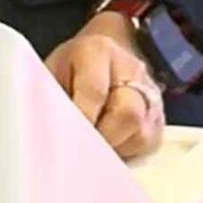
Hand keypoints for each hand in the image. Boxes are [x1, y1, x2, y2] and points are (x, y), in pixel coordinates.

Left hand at [45, 13, 166, 160]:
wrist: (110, 52)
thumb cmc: (73, 66)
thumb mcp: (53, 68)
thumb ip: (47, 94)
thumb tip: (42, 130)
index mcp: (98, 51)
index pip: (94, 89)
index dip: (81, 117)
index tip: (67, 139)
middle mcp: (131, 70)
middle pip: (127, 113)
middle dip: (101, 138)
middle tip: (80, 149)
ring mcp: (151, 94)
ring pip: (140, 133)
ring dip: (113, 147)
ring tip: (92, 146)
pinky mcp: (159, 118)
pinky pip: (146, 144)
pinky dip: (125, 151)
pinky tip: (109, 144)